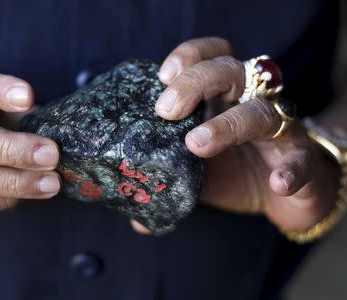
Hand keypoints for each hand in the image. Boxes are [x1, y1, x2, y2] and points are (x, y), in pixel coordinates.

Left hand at [132, 38, 338, 233]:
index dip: (190, 56)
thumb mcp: (197, 172)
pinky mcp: (301, 158)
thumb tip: (136, 219)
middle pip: (231, 70)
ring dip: (229, 124)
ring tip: (198, 144)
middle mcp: (251, 102)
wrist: (284, 195)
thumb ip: (169, 181)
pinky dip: (291, 169)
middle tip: (167, 110)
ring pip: (261, 111)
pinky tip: (278, 183)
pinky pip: (301, 158)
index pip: (211, 57)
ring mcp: (279, 129)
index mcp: (223, 97)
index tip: (163, 75)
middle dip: (197, 82)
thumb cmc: (235, 170)